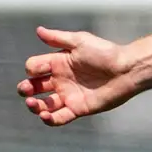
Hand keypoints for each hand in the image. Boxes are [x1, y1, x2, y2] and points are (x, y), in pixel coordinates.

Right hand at [18, 28, 137, 126]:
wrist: (126, 70)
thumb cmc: (105, 52)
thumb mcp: (80, 41)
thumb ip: (58, 38)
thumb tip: (38, 30)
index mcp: (58, 63)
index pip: (34, 67)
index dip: (31, 69)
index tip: (36, 69)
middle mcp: (60, 80)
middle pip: (34, 87)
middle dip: (25, 89)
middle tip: (25, 90)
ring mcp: (68, 95)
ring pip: (44, 105)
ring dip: (34, 106)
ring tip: (32, 104)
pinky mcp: (77, 109)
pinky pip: (59, 118)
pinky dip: (49, 120)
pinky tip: (45, 116)